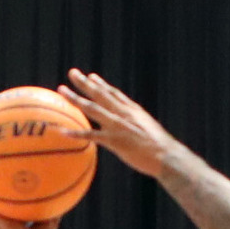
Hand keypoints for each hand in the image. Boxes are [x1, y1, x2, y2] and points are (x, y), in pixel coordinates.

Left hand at [58, 68, 178, 178]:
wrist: (167, 156)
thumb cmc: (160, 148)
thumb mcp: (148, 129)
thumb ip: (136, 125)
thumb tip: (131, 128)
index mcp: (132, 111)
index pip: (114, 94)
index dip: (101, 84)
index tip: (91, 77)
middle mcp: (123, 114)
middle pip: (100, 94)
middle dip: (84, 83)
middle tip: (72, 72)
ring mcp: (118, 126)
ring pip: (92, 108)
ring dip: (75, 98)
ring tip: (61, 89)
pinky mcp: (115, 140)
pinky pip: (91, 135)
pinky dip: (76, 133)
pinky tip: (62, 131)